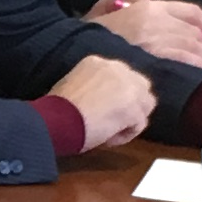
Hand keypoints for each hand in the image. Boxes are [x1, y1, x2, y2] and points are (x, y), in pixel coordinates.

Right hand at [45, 52, 159, 153]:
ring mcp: (128, 87)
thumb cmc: (56, 109)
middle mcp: (117, 68)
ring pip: (146, 103)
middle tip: (116, 119)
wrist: (56, 119)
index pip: (120, 76)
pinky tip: (108, 139)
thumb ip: (90, 88)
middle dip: (132, 102)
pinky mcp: (133, 108)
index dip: (116, 94)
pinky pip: (139, 124)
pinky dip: (126, 134)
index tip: (103, 109)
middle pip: (140, 85)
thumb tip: (98, 102)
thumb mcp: (71, 86)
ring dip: (132, 117)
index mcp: (97, 62)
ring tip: (111, 130)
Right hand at [89, 0, 201, 65]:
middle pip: (192, 33)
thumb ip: (123, 1)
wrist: (71, 52)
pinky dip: (199, 68)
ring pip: (193, 48)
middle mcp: (157, 21)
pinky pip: (186, 63)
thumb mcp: (102, 8)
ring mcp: (158, 42)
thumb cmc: (85, 34)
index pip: (187, 11)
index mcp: (146, 7)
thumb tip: (140, 0)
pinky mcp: (157, 61)